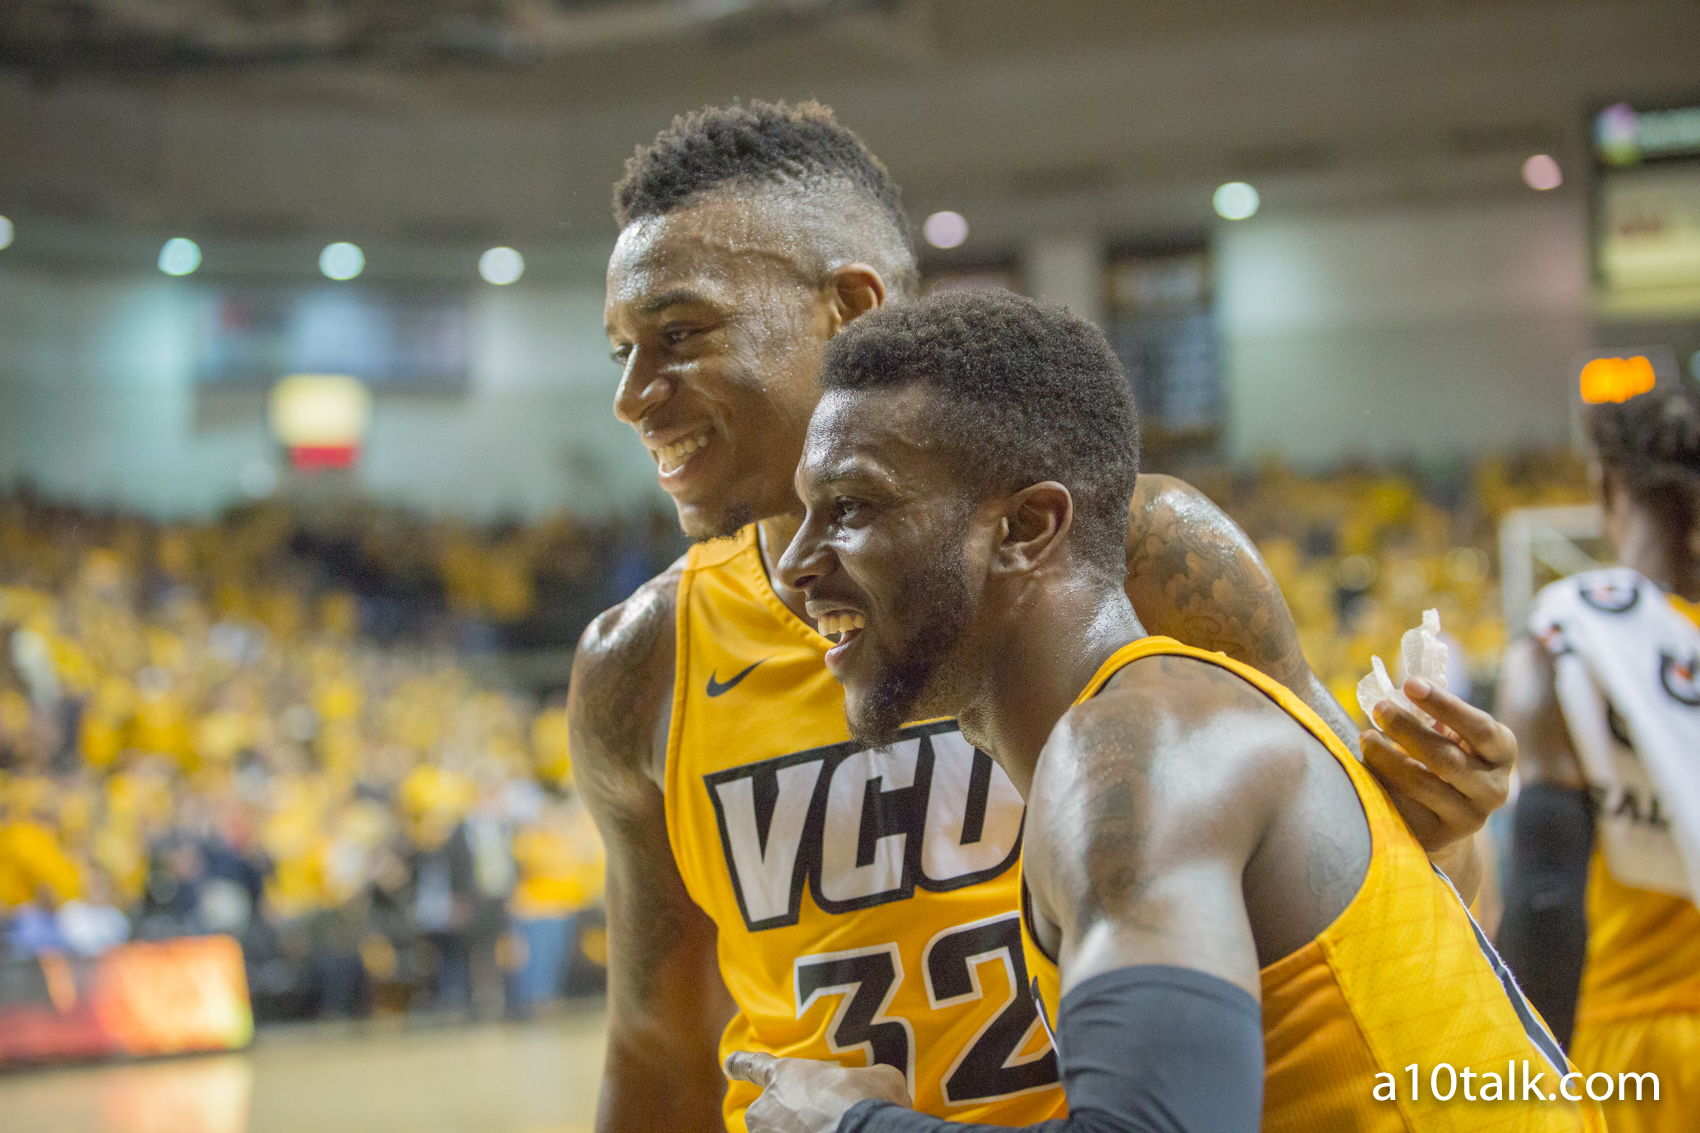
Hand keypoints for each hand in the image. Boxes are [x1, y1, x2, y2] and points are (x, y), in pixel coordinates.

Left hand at [725, 1051, 911, 1132]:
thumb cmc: (867, 1100)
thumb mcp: (876, 1076)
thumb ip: (863, 1080)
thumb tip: (877, 1087)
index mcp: (784, 1075)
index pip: (753, 1066)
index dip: (740, 1065)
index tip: (730, 1065)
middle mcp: (767, 1109)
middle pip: (766, 1115)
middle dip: (786, 1122)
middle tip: (819, 1125)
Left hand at [1360, 677, 1514, 853]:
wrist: (1447, 817)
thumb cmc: (1445, 758)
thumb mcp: (1451, 734)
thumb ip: (1433, 716)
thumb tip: (1398, 691)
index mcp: (1502, 752)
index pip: (1479, 728)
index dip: (1444, 704)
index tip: (1410, 684)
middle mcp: (1495, 788)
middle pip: (1446, 758)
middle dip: (1406, 729)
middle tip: (1379, 708)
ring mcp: (1471, 817)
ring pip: (1422, 784)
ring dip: (1387, 757)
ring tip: (1366, 738)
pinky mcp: (1440, 836)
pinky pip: (1404, 806)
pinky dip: (1381, 782)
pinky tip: (1365, 768)